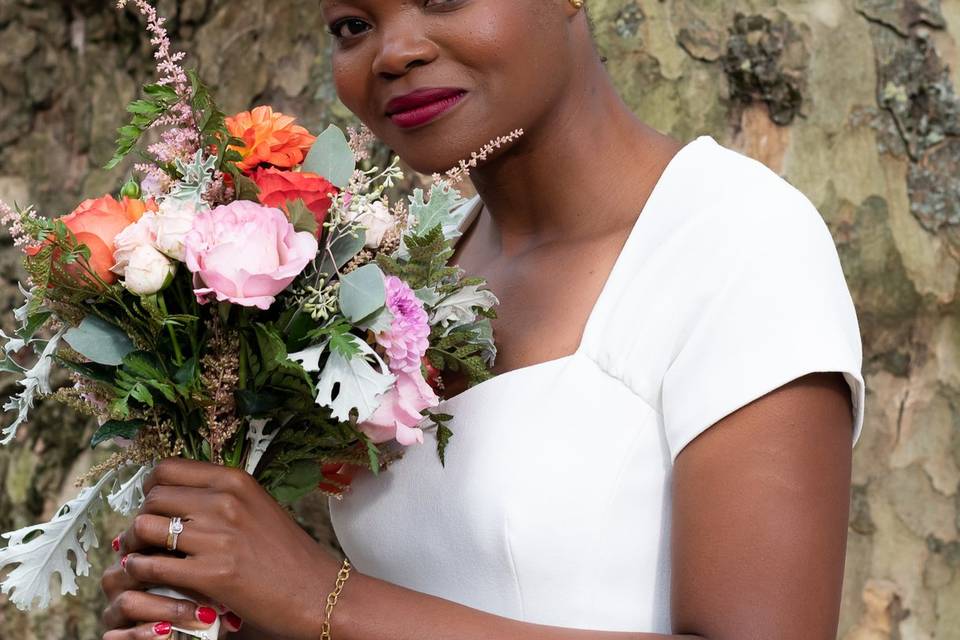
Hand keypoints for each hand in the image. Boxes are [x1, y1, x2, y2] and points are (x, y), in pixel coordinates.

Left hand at [115, 459, 338, 639]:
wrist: (317, 592)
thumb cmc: (288, 554)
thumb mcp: (257, 508)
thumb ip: (220, 498)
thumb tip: (174, 499)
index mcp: (236, 481)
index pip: (169, 468)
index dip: (151, 485)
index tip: (152, 502)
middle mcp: (225, 502)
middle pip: (153, 497)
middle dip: (141, 517)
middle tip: (145, 536)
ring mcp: (217, 537)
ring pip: (145, 528)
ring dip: (134, 544)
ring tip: (142, 556)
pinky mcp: (211, 574)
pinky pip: (151, 565)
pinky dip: (140, 570)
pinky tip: (147, 575)